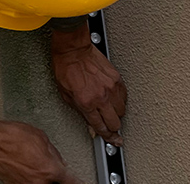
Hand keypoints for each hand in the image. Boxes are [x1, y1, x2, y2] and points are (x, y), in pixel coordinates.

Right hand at [0, 116, 87, 183]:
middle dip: (56, 177)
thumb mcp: (39, 135)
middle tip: (49, 165)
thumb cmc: (11, 135)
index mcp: (51, 170)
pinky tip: (23, 162)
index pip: (72, 182)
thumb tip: (56, 158)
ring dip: (41, 175)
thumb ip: (52, 150)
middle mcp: (40, 182)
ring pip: (41, 183)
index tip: (82, 182)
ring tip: (31, 160)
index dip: (79, 182)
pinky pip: (28, 181)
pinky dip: (29, 175)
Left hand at [51, 23, 126, 144]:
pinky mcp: (116, 78)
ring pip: (122, 111)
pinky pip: (124, 96)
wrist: (72, 49)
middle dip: (112, 127)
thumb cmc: (64, 67)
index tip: (113, 140)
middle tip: (110, 125)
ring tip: (108, 108)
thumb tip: (90, 123)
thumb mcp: (65, 93)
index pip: (101, 127)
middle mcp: (101, 97)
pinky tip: (113, 97)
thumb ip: (80, 111)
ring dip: (116, 113)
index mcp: (86, 103)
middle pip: (115, 123)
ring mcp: (110, 88)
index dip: (107, 137)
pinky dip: (120, 100)